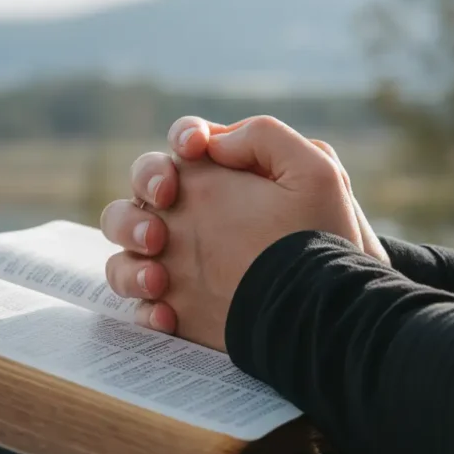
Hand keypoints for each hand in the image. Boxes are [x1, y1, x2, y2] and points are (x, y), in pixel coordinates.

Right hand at [100, 116, 368, 350]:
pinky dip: (145, 310)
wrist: (331, 313)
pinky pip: (139, 307)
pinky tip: (170, 315)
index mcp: (222, 180)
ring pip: (122, 252)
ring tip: (159, 277)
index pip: (186, 145)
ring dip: (129, 259)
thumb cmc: (326, 241)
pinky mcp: (176, 309)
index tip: (192, 151)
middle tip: (164, 207)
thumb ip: (267, 138)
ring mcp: (176, 265)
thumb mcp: (315, 175)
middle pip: (140, 191)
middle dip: (143, 191)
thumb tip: (215, 142)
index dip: (182, 138)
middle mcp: (191, 219)